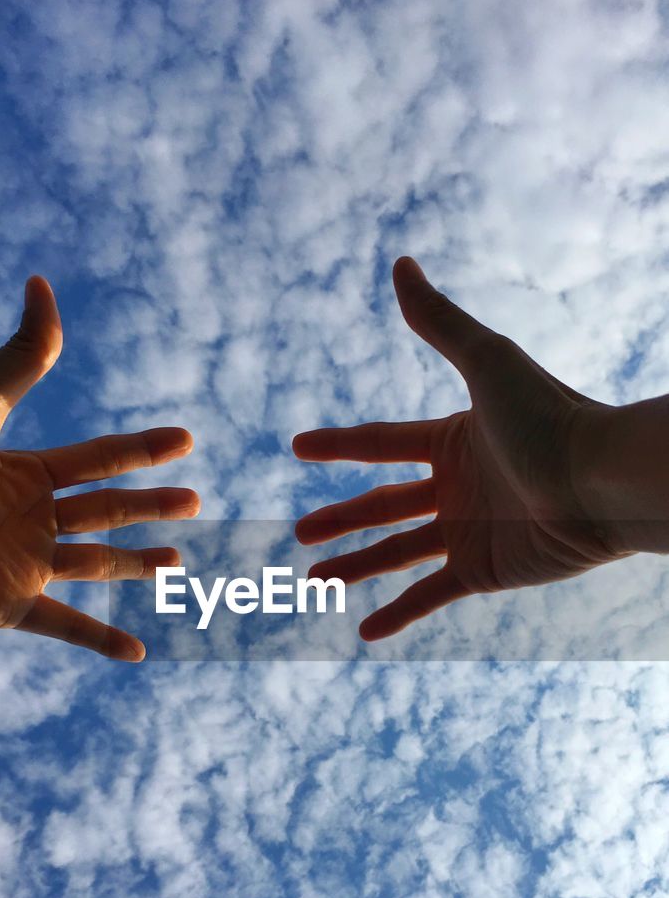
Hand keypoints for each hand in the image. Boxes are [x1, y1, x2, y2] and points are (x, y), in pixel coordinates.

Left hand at [0, 276, 199, 660]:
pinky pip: (65, 624)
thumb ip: (22, 355)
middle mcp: (27, 517)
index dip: (142, 450)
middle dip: (151, 505)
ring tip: (179, 560)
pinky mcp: (6, 605)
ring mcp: (19, 563)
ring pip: (95, 565)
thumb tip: (41, 283)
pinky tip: (137, 651)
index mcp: (24, 470)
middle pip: (105, 510)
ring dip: (137, 564)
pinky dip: (101, 639)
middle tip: (196, 501)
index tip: (185, 440)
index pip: (98, 459)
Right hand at [293, 257, 622, 642]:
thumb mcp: (486, 361)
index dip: (337, 446)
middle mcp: (456, 486)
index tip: (297, 447)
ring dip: (355, 568)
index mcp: (452, 438)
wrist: (600, 481)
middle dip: (339, 520)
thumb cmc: (550, 417)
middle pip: (382, 505)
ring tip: (314, 580)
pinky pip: (429, 596)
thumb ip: (439, 320)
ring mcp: (468, 531)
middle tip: (299, 534)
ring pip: (396, 553)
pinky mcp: (482, 572)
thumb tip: (401, 264)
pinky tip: (364, 632)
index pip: (380, 444)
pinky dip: (398, 616)